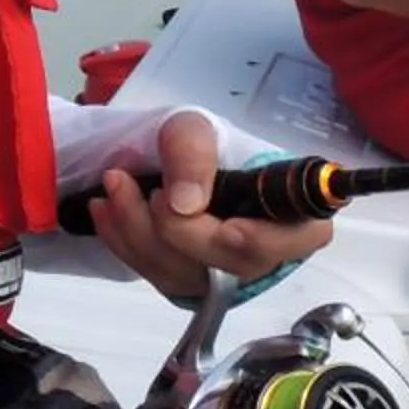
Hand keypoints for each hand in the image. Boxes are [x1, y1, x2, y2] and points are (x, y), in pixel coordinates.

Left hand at [89, 111, 333, 304]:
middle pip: (231, 262)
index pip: (303, 237)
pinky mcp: (185, 281)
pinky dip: (123, 240)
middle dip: (180, 229)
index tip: (229, 226)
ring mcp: (223, 273)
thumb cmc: (194, 142)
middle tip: (149, 188)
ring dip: (139, 230)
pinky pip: (153, 273)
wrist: (158, 157)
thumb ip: (192, 152)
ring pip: (186, 273)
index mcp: (291, 208)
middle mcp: (264, 251)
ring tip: (114, 183)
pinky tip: (105, 208)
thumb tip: (186, 204)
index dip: (268, 238)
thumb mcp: (193, 127)